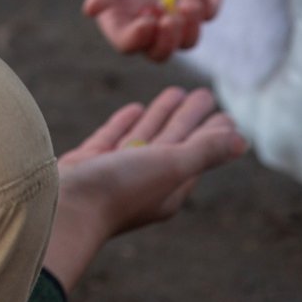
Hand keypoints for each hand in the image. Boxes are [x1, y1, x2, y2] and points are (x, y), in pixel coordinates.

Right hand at [42, 87, 245, 292]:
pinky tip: (135, 109)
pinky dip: (126, 123)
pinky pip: (113, 139)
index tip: (226, 116)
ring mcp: (114, 175)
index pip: (198, 155)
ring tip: (176, 92)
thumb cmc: (118, 190)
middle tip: (204, 95)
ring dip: (162, 116)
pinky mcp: (88, 166)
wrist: (59, 208)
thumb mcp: (169, 167)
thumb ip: (204, 151)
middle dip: (190, 119)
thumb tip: (243, 141)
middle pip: (174, 143)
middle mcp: (144, 185)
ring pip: (145, 138)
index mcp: (169, 190)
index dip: (213, 135)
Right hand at [83, 0, 219, 62]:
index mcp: (124, 21)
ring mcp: (177, 18)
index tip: (146, 22)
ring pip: (188, 41)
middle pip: (161, 52)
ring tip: (187, 5)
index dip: (137, 38)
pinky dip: (207, 5)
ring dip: (190, 28)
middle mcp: (151, 27)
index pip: (128, 44)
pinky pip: (208, 13)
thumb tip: (90, 10)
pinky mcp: (199, 3)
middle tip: (170, 19)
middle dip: (167, 41)